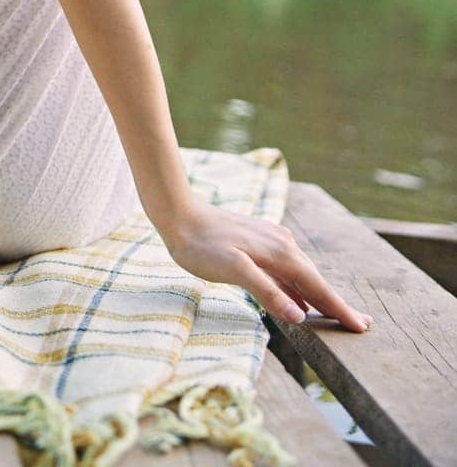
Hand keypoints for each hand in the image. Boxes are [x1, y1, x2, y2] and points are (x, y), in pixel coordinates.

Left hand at [162, 197, 372, 331]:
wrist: (179, 215)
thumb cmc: (202, 246)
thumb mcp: (234, 271)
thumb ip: (268, 292)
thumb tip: (301, 316)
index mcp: (281, 254)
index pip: (318, 288)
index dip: (340, 309)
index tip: (362, 327)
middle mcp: (282, 245)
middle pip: (316, 280)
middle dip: (336, 303)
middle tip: (360, 325)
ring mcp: (271, 242)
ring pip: (302, 274)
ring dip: (319, 295)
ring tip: (336, 314)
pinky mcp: (259, 243)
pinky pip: (287, 270)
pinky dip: (299, 286)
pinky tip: (298, 299)